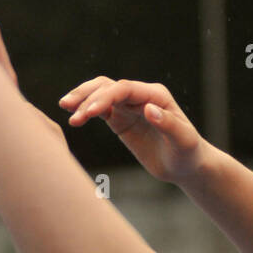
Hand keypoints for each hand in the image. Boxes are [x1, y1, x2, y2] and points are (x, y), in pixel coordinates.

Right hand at [58, 77, 204, 183]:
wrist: (185, 166)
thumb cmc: (188, 153)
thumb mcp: (183, 140)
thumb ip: (167, 123)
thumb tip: (148, 109)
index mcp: (155, 96)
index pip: (124, 89)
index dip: (104, 97)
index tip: (88, 112)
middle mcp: (141, 96)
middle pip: (108, 86)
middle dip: (88, 96)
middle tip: (69, 110)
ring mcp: (129, 107)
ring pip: (100, 93)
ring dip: (83, 98)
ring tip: (65, 108)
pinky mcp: (120, 120)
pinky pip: (100, 109)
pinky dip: (85, 109)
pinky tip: (73, 115)